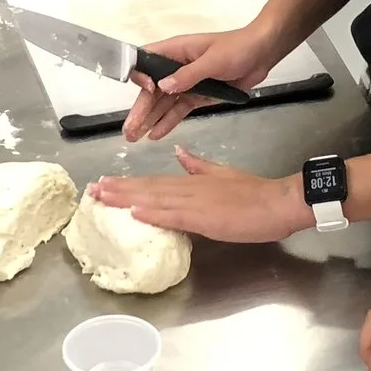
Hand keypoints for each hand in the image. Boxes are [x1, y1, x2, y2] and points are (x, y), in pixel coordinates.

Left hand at [89, 148, 311, 242]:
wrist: (279, 202)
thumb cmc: (256, 193)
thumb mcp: (223, 173)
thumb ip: (198, 165)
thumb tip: (179, 152)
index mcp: (192, 181)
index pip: (153, 182)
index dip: (128, 183)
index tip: (105, 183)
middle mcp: (189, 189)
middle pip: (147, 189)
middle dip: (118, 190)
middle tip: (91, 191)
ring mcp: (196, 203)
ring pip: (155, 200)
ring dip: (126, 199)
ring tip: (102, 198)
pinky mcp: (206, 218)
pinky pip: (175, 215)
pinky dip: (154, 213)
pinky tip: (135, 212)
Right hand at [122, 26, 280, 141]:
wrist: (262, 54)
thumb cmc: (237, 49)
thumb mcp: (212, 61)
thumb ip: (187, 75)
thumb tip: (162, 87)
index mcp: (176, 51)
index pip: (146, 61)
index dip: (141, 76)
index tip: (147, 91)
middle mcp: (176, 67)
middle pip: (152, 90)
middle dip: (140, 109)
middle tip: (129, 131)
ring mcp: (187, 83)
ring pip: (163, 103)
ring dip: (149, 119)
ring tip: (135, 138)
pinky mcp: (198, 96)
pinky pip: (178, 110)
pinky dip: (167, 122)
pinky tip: (155, 135)